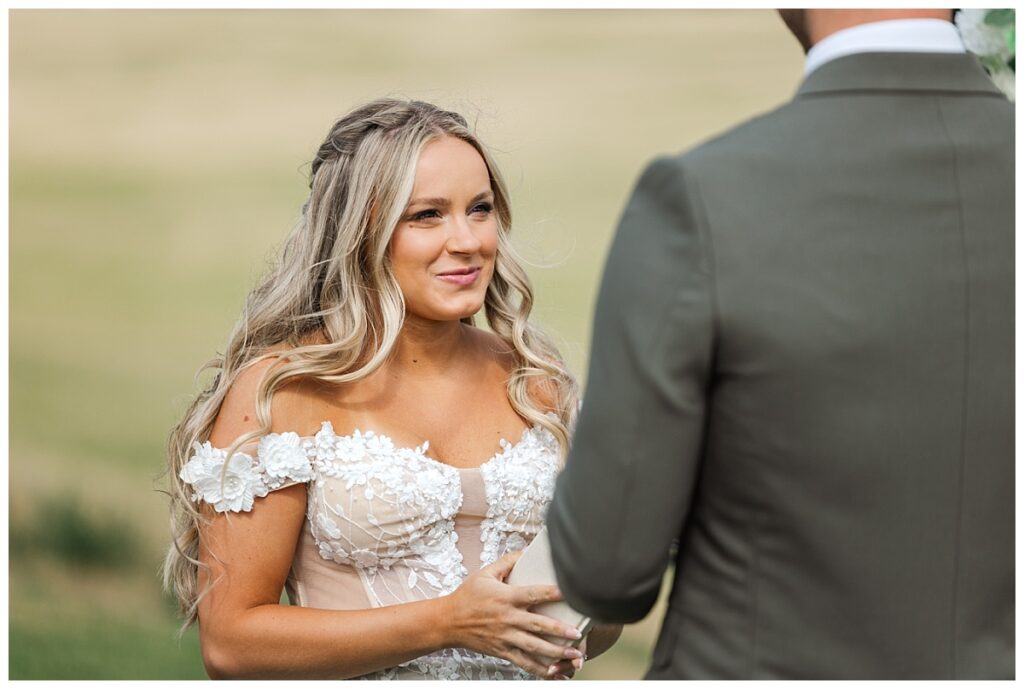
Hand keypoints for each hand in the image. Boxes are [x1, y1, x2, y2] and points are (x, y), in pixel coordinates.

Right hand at [443, 550, 584, 677]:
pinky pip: (524, 662)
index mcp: (506, 598)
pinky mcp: (502, 651)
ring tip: (575, 654)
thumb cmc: (467, 596)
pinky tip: (556, 673)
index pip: (533, 594)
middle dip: (560, 631)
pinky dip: (540, 670)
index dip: (553, 592)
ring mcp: (505, 637)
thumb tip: (526, 551)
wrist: (448, 622)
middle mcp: (508, 619)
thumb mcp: (485, 573)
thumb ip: (507, 562)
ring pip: (534, 647)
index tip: (570, 592)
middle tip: (578, 633)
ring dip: (556, 652)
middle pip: (538, 626)